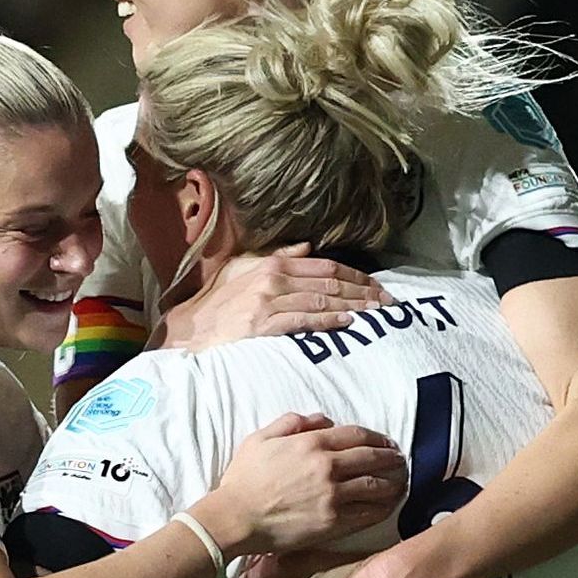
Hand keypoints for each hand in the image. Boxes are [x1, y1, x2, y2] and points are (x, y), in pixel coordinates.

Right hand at [166, 247, 381, 348]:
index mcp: (272, 263)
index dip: (356, 276)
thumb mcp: (242, 269)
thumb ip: (276, 255)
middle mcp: (274, 278)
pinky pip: (305, 321)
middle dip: (364, 292)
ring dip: (354, 307)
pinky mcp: (264, 325)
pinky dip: (328, 321)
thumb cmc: (215, 303)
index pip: (326, 266)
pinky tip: (348, 323)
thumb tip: (306, 247)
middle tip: (388, 302)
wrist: (190, 330)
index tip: (377, 286)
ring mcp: (269, 302)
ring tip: (377, 314)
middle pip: (331, 282)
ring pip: (323, 300)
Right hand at [193, 412, 401, 562]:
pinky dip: (383, 508)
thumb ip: (292, 423)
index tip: (386, 443)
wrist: (235, 517)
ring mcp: (333, 496)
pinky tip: (390, 506)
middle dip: (391, 458)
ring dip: (393, 483)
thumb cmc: (243, 479)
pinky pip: (367, 514)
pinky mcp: (333, 522)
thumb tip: (322, 419)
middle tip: (400, 461)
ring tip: (401, 483)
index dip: (376, 438)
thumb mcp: (261, 438)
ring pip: (375, 485)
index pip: (356, 435)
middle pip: (372, 458)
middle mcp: (327, 466)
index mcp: (311, 443)